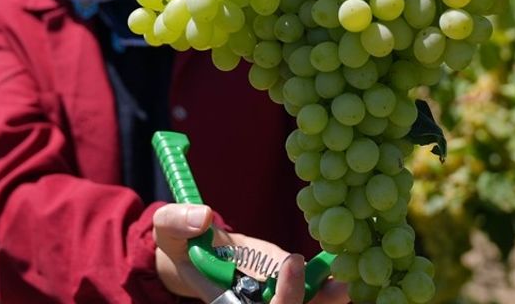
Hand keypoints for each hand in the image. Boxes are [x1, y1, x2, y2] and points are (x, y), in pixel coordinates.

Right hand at [153, 203, 347, 302]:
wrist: (192, 246)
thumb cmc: (179, 240)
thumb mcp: (168, 226)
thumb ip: (178, 221)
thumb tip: (203, 218)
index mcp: (225, 298)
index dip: (281, 296)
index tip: (291, 263)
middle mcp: (250, 301)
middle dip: (308, 301)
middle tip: (340, 288)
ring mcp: (268, 296)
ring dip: (324, 299)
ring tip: (347, 286)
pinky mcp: (282, 284)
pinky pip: (306, 294)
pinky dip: (323, 288)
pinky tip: (341, 278)